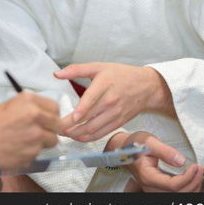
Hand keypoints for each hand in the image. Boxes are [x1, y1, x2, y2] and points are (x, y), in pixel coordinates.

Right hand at [0, 92, 59, 173]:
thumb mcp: (8, 106)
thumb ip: (30, 108)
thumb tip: (46, 114)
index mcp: (28, 101)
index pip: (55, 107)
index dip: (50, 115)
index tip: (45, 119)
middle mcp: (35, 116)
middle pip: (57, 124)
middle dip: (49, 129)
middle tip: (35, 132)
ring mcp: (36, 136)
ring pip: (52, 140)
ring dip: (42, 142)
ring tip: (24, 141)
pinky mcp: (33, 153)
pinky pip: (40, 153)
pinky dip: (32, 153)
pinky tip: (17, 149)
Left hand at [55, 63, 174, 140]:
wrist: (147, 86)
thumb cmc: (121, 75)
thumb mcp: (98, 67)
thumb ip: (76, 70)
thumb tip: (57, 74)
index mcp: (104, 85)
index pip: (91, 100)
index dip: (81, 111)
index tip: (70, 118)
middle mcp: (110, 101)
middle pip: (89, 118)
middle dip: (71, 126)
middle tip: (57, 128)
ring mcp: (115, 114)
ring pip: (94, 128)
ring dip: (78, 134)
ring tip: (64, 133)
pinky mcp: (118, 122)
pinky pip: (102, 133)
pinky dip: (89, 137)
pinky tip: (78, 137)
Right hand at [108, 131, 203, 191]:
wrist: (125, 147)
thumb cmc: (136, 143)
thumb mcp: (148, 141)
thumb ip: (164, 151)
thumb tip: (181, 161)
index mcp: (147, 176)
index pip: (172, 185)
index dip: (187, 178)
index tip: (195, 166)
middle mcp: (150, 187)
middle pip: (178, 193)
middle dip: (193, 182)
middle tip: (200, 168)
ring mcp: (154, 189)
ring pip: (179, 195)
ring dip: (193, 186)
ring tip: (199, 172)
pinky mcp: (159, 188)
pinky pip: (177, 193)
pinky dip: (189, 188)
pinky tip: (194, 178)